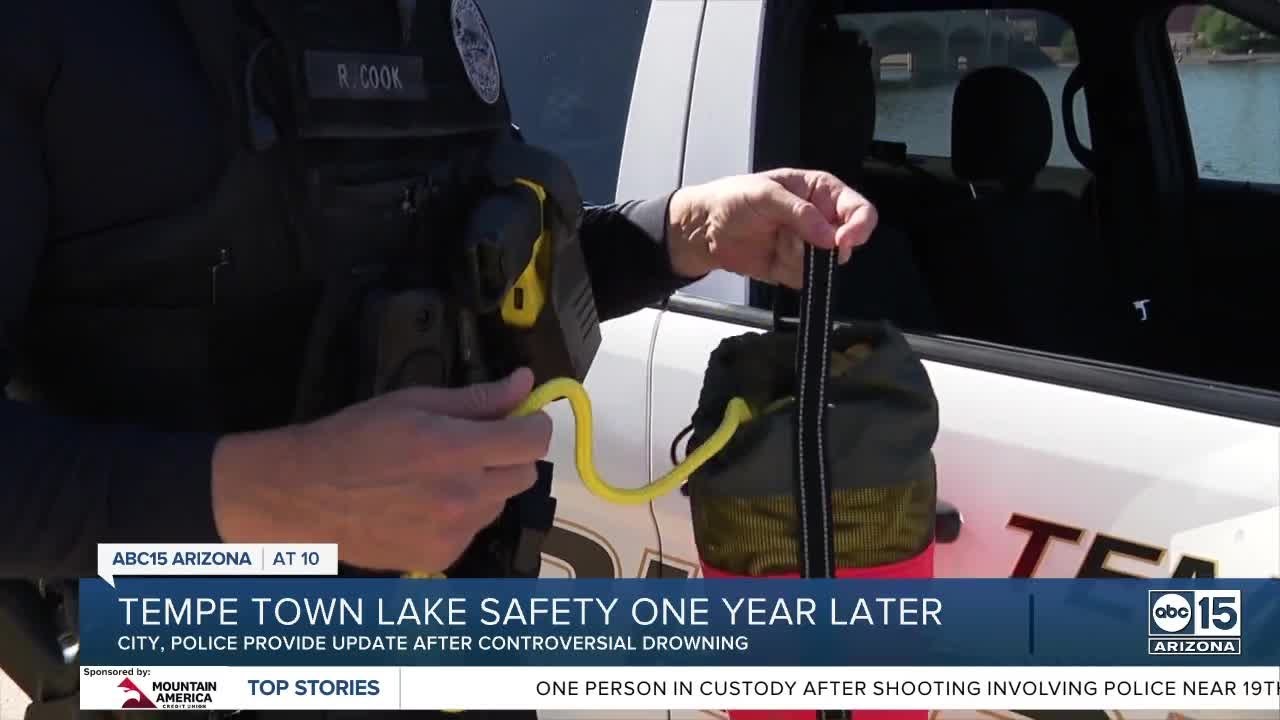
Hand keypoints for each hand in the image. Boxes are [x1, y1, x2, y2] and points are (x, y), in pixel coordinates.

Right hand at [210, 369, 550, 572]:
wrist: (304, 495)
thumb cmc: (353, 440)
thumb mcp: (414, 403)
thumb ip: (477, 398)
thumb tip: (524, 384)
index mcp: (456, 451)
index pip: (533, 440)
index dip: (534, 424)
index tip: (523, 418)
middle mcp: (462, 496)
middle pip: (524, 473)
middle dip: (509, 454)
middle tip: (476, 443)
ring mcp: (453, 532)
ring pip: (499, 503)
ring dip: (486, 486)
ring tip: (440, 475)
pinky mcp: (441, 557)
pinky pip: (474, 530)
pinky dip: (462, 516)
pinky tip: (426, 503)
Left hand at [666, 168, 877, 287]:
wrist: (705, 229)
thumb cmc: (732, 199)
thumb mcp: (765, 194)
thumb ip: (799, 212)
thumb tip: (827, 234)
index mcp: (819, 191)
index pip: (856, 207)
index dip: (858, 224)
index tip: (843, 240)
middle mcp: (819, 218)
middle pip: (848, 240)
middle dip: (829, 247)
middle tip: (806, 244)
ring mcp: (807, 245)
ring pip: (826, 263)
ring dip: (803, 258)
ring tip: (778, 242)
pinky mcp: (794, 268)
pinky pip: (805, 278)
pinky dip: (790, 273)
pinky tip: (772, 257)